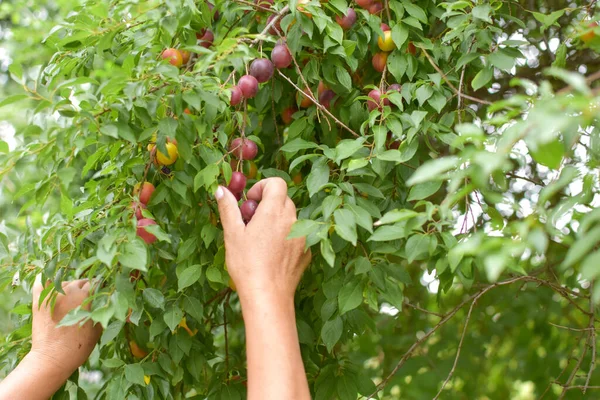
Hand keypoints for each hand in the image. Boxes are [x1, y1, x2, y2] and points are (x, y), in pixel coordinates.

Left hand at [30, 276, 101, 377]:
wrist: (52, 359)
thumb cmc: (79, 347)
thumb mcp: (98, 328)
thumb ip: (103, 311)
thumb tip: (109, 301)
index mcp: (86, 296)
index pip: (96, 283)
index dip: (100, 289)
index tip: (100, 295)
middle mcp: (70, 291)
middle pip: (80, 281)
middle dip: (85, 288)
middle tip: (85, 300)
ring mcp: (52, 294)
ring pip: (65, 282)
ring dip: (69, 287)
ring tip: (70, 299)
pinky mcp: (39, 300)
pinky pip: (41, 281)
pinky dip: (47, 280)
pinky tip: (51, 284)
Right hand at [215, 177, 310, 302]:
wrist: (268, 295)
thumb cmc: (247, 264)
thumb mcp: (232, 234)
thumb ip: (229, 208)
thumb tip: (222, 189)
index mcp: (274, 211)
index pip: (277, 183)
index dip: (262, 187)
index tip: (251, 202)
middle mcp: (292, 220)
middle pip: (284, 199)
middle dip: (268, 204)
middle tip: (252, 221)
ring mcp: (302, 236)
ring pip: (291, 218)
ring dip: (277, 221)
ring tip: (261, 240)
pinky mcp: (307, 251)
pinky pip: (297, 236)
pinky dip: (286, 237)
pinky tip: (272, 255)